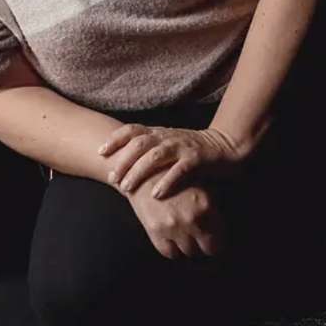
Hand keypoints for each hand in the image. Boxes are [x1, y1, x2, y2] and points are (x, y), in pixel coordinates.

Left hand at [99, 124, 243, 198]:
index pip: (132, 130)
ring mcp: (182, 146)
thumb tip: (122, 161)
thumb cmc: (191, 149)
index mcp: (158, 132)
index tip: (101, 151)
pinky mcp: (196, 158)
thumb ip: (149, 149)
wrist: (224, 146)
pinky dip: (166, 181)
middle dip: (123, 161)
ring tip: (126, 188)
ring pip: (155, 156)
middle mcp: (167, 136)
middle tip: (112, 178)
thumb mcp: (168, 144)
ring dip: (138, 172)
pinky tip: (156, 195)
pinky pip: (179, 170)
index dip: (116, 138)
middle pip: (139, 144)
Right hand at [127, 179, 225, 258]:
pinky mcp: (155, 230)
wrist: (141, 168)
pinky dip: (172, 247)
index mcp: (205, 205)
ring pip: (188, 251)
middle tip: (199, 235)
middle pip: (205, 249)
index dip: (216, 239)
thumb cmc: (172, 173)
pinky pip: (169, 252)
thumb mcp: (197, 181)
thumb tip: (219, 222)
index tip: (213, 236)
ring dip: (188, 244)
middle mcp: (190, 219)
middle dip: (203, 243)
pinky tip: (172, 236)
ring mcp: (172, 226)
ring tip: (185, 232)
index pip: (219, 240)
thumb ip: (211, 203)